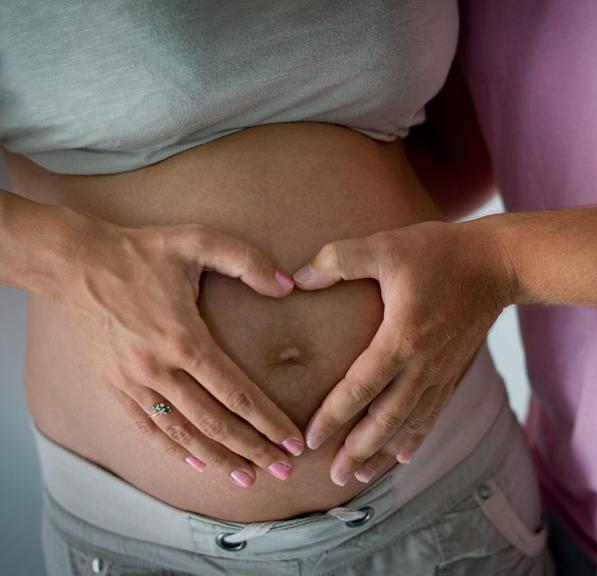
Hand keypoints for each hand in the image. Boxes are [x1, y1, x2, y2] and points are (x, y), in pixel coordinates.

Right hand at [58, 213, 304, 488]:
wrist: (77, 263)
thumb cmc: (142, 251)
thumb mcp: (198, 240)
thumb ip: (247, 261)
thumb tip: (288, 286)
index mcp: (184, 338)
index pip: (235, 392)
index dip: (267, 420)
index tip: (292, 441)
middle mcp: (159, 369)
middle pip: (214, 423)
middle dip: (252, 449)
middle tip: (282, 470)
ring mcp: (134, 382)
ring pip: (182, 434)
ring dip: (218, 459)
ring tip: (247, 478)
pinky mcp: (116, 386)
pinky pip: (148, 428)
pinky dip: (174, 450)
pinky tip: (197, 464)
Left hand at [293, 217, 513, 485]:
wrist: (497, 263)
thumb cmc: (439, 251)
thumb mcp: (384, 246)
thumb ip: (338, 260)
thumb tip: (297, 279)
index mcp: (402, 338)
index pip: (361, 388)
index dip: (334, 416)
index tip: (311, 439)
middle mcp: (424, 365)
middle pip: (386, 420)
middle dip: (358, 450)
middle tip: (333, 477)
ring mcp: (442, 372)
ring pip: (410, 425)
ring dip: (384, 453)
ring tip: (359, 476)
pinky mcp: (454, 372)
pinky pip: (432, 414)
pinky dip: (414, 439)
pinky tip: (401, 457)